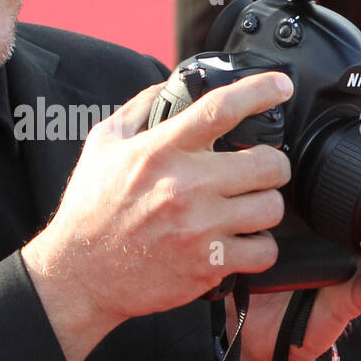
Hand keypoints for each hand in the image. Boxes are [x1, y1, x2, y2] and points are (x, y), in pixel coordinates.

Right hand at [22, 72, 293, 360]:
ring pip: (272, 208)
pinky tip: (241, 240)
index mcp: (160, 151)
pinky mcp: (208, 266)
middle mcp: (184, 187)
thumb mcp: (103, 145)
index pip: (221, 109)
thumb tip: (171, 86)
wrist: (80, 274)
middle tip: (260, 168)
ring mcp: (199, 229)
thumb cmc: (90, 210)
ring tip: (247, 206)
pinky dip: (259, 246)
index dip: (260, 91)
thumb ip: (139, 109)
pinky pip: (264, 251)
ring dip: (265, 205)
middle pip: (268, 164)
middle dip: (271, 163)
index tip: (279, 86)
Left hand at [232, 97, 360, 360]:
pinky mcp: (352, 298)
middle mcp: (334, 231)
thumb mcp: (240, 234)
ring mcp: (349, 262)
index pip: (339, 165)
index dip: (360, 133)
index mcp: (309, 212)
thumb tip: (220, 146)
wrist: (259, 341)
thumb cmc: (251, 281)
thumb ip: (235, 200)